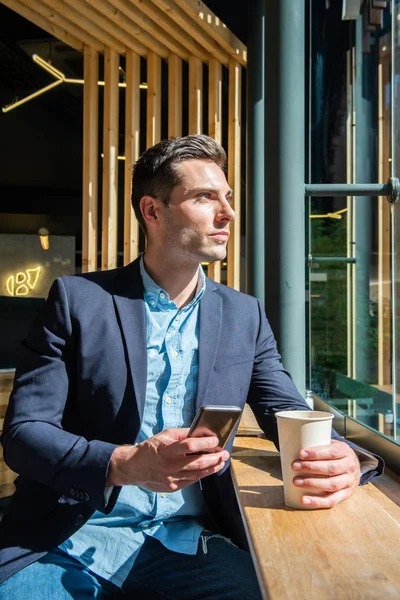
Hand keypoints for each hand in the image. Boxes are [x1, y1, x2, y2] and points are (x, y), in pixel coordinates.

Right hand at [106, 428, 228, 491]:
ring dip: (212, 468)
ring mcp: (172, 479)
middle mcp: (170, 465)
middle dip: (215, 458)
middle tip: (225, 453)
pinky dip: (201, 474)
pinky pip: (191, 481)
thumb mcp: (164, 435)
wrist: (134, 467)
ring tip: (221, 461)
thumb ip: (182, 434)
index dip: (204, 443)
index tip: (215, 440)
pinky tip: (208, 469)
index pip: (189, 446)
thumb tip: (200, 432)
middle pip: (198, 463)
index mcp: (167, 450)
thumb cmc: (151, 448)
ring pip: (198, 474)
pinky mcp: (172, 487)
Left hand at [291, 440, 359, 507]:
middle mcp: (349, 467)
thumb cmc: (336, 454)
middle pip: (331, 468)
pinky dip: (318, 502)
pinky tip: (305, 500)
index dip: (316, 453)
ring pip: (331, 484)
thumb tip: (293, 442)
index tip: (301, 454)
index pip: (331, 452)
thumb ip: (318, 444)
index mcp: (345, 452)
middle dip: (311, 468)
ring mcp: (348, 482)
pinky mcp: (345, 495)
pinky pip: (332, 500)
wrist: (354, 466)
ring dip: (312, 484)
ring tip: (296, 481)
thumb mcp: (331, 445)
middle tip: (294, 466)